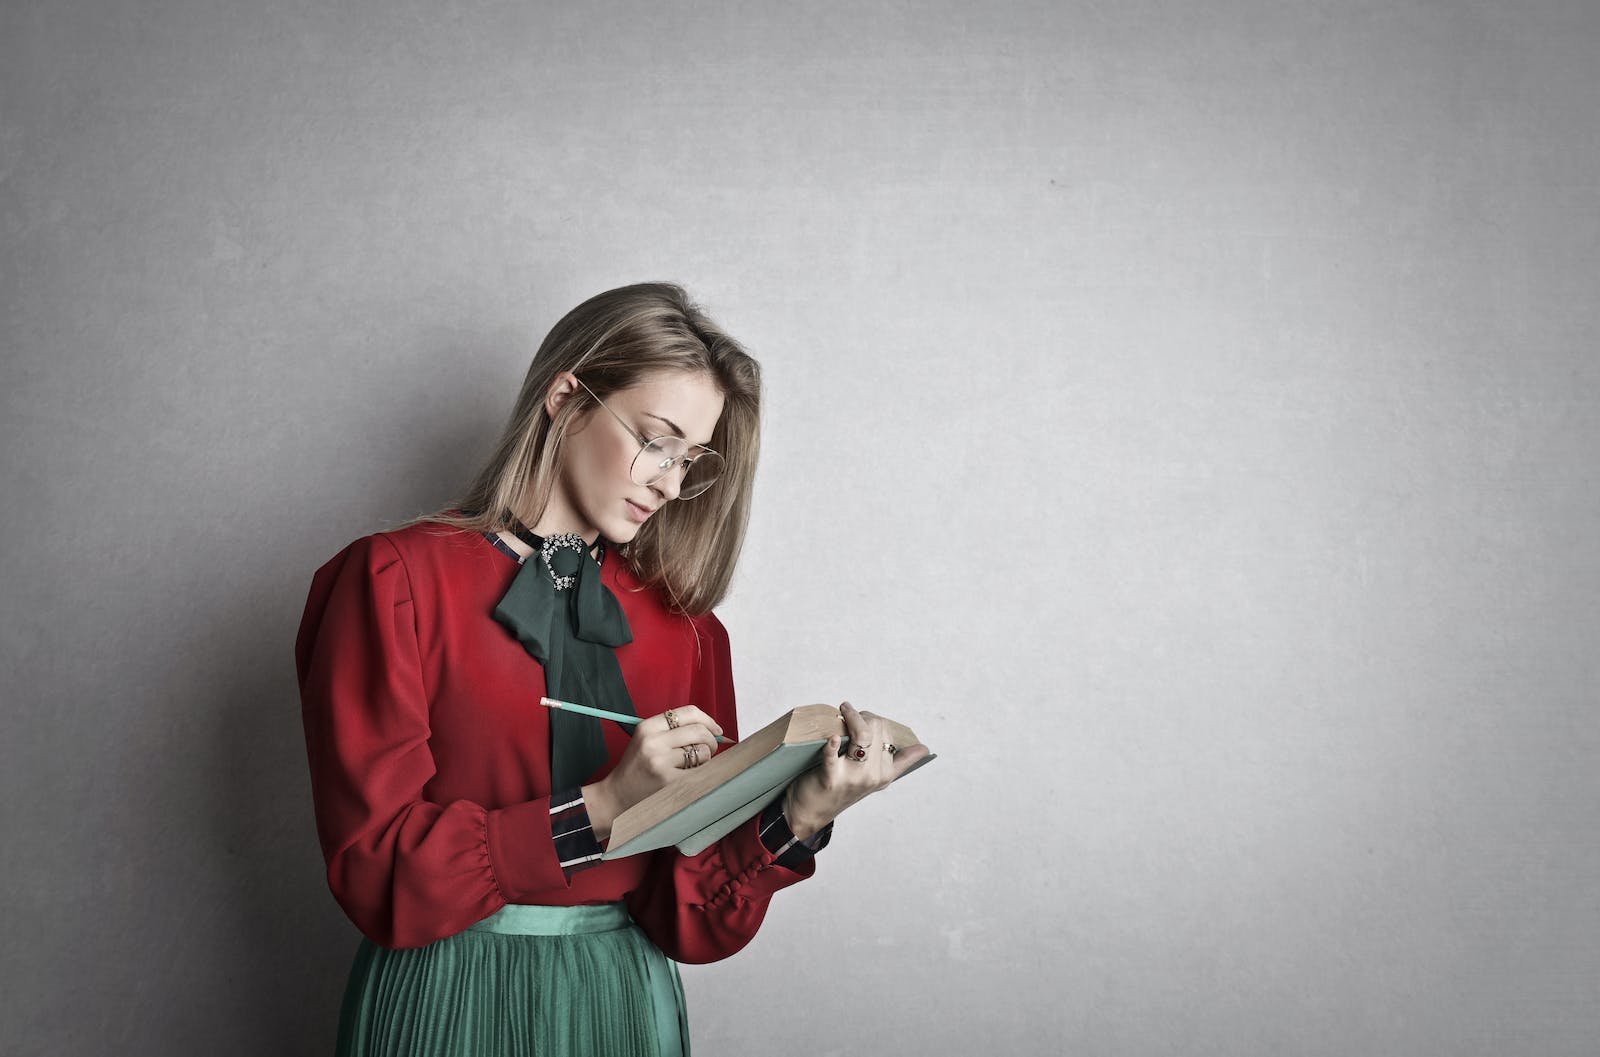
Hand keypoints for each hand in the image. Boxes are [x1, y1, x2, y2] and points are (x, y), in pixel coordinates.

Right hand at [583, 706, 721, 841]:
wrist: (617, 796)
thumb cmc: (638, 767)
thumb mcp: (647, 740)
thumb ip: (675, 731)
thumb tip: (716, 730)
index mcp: (648, 727)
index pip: (688, 712)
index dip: (708, 720)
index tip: (717, 730)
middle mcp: (653, 742)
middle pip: (699, 731)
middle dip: (711, 740)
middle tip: (709, 750)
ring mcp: (660, 762)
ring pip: (702, 751)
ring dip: (706, 758)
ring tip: (694, 765)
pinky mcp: (668, 781)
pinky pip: (700, 771)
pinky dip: (702, 773)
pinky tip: (691, 777)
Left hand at [782, 701, 930, 839]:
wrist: (811, 812)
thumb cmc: (840, 788)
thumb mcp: (873, 778)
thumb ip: (898, 762)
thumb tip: (924, 749)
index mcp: (886, 774)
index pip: (894, 738)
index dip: (883, 725)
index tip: (872, 721)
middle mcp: (873, 776)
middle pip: (877, 728)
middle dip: (863, 716)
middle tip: (849, 715)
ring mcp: (853, 778)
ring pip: (862, 736)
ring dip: (852, 718)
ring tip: (844, 711)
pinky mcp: (831, 779)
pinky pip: (832, 757)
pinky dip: (832, 745)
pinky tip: (832, 738)